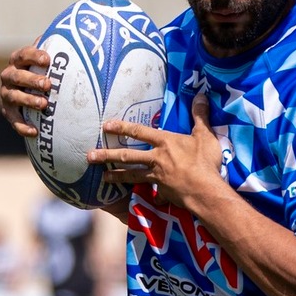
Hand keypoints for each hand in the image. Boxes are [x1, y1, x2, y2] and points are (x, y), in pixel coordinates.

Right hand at [0, 44, 50, 138]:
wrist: (34, 93)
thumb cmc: (46, 72)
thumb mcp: (51, 60)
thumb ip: (58, 48)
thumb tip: (77, 35)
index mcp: (18, 61)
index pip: (23, 55)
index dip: (34, 56)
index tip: (48, 60)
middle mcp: (8, 76)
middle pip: (16, 76)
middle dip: (31, 80)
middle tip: (48, 85)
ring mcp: (7, 94)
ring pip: (13, 97)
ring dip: (28, 100)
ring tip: (44, 105)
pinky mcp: (9, 112)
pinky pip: (13, 120)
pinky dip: (23, 126)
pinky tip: (35, 131)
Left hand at [90, 88, 226, 209]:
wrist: (204, 190)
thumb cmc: (204, 162)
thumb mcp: (205, 135)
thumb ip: (200, 115)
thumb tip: (200, 94)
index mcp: (165, 142)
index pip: (139, 131)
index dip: (122, 128)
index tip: (106, 126)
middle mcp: (156, 158)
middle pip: (127, 155)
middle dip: (107, 155)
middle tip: (90, 156)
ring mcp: (157, 176)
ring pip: (132, 175)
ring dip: (117, 175)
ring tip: (103, 177)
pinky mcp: (162, 191)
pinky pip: (154, 193)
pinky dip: (152, 196)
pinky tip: (147, 200)